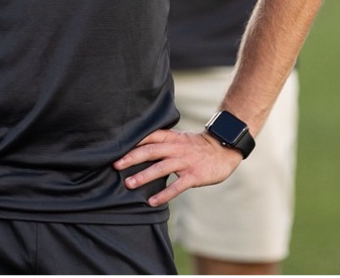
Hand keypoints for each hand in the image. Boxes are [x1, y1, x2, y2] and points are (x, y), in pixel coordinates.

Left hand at [113, 129, 241, 206]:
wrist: (223, 149)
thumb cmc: (197, 146)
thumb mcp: (180, 138)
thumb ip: (162, 142)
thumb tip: (139, 148)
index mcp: (172, 138)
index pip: (149, 136)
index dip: (132, 141)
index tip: (115, 147)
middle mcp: (177, 148)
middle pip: (150, 151)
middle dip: (131, 158)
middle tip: (115, 165)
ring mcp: (185, 162)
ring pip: (161, 168)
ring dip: (143, 176)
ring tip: (128, 184)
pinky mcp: (194, 175)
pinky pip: (177, 186)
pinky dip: (164, 194)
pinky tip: (152, 202)